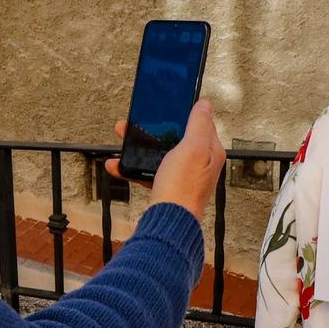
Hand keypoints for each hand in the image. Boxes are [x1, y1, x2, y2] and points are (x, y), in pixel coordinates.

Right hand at [108, 100, 225, 219]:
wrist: (168, 223)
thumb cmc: (183, 187)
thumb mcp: (193, 148)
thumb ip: (199, 124)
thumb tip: (204, 104)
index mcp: (210, 151)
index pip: (201, 123)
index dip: (184, 113)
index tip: (167, 107)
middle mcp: (198, 163)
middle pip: (175, 137)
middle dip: (153, 129)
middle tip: (135, 123)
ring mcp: (182, 176)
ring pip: (159, 153)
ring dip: (139, 146)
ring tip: (122, 140)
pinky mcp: (167, 187)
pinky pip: (149, 171)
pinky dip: (133, 167)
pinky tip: (119, 165)